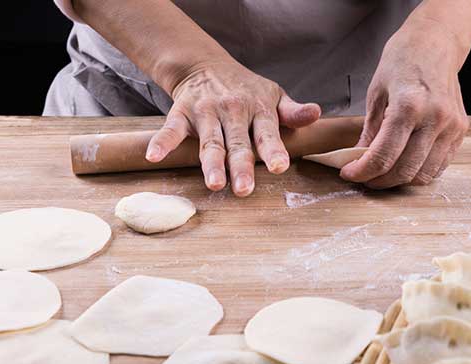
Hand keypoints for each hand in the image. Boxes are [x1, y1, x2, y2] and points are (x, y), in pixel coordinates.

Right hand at [146, 61, 320, 196]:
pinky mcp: (181, 114)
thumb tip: (316, 113)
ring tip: (214, 184)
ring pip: (209, 142)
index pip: (268, 132)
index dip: (273, 150)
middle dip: (240, 166)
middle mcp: (232, 110)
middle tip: (245, 189)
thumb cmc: (247, 89)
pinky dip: (161, 142)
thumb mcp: (274, 95)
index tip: (279, 167)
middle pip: (237, 143)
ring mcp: (205, 112)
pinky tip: (154, 156)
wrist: (206, 66)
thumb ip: (293, 111)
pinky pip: (170, 129)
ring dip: (210, 163)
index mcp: (258, 109)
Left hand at [341, 19, 469, 188]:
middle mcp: (435, 118)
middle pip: (404, 170)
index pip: (384, 156)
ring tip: (382, 173)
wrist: (436, 42)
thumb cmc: (404, 60)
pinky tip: (403, 164)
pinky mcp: (461, 131)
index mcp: (409, 106)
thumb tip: (358, 159)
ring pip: (424, 174)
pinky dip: (419, 171)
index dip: (362, 172)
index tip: (349, 173)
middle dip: (379, 181)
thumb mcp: (377, 92)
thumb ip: (370, 130)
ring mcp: (452, 127)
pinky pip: (439, 165)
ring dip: (399, 180)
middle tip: (363, 177)